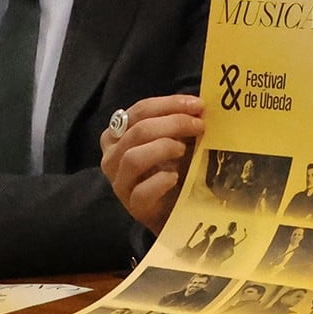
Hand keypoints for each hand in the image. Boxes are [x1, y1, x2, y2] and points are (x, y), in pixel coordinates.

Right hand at [99, 94, 203, 231]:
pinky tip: (175, 177)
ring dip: (163, 148)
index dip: (169, 104)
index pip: (140, 110)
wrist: (178, 209)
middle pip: (138, 131)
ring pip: (133, 158)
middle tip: (199, 125)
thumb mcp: (177, 140)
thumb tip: (200, 105)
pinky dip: (161, 181)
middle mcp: (113, 156)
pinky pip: (142, 191)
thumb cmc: (175, 169)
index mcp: (120, 134)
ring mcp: (120, 182)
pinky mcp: (133, 206)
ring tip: (184, 150)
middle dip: (173, 123)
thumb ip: (181, 122)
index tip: (197, 105)